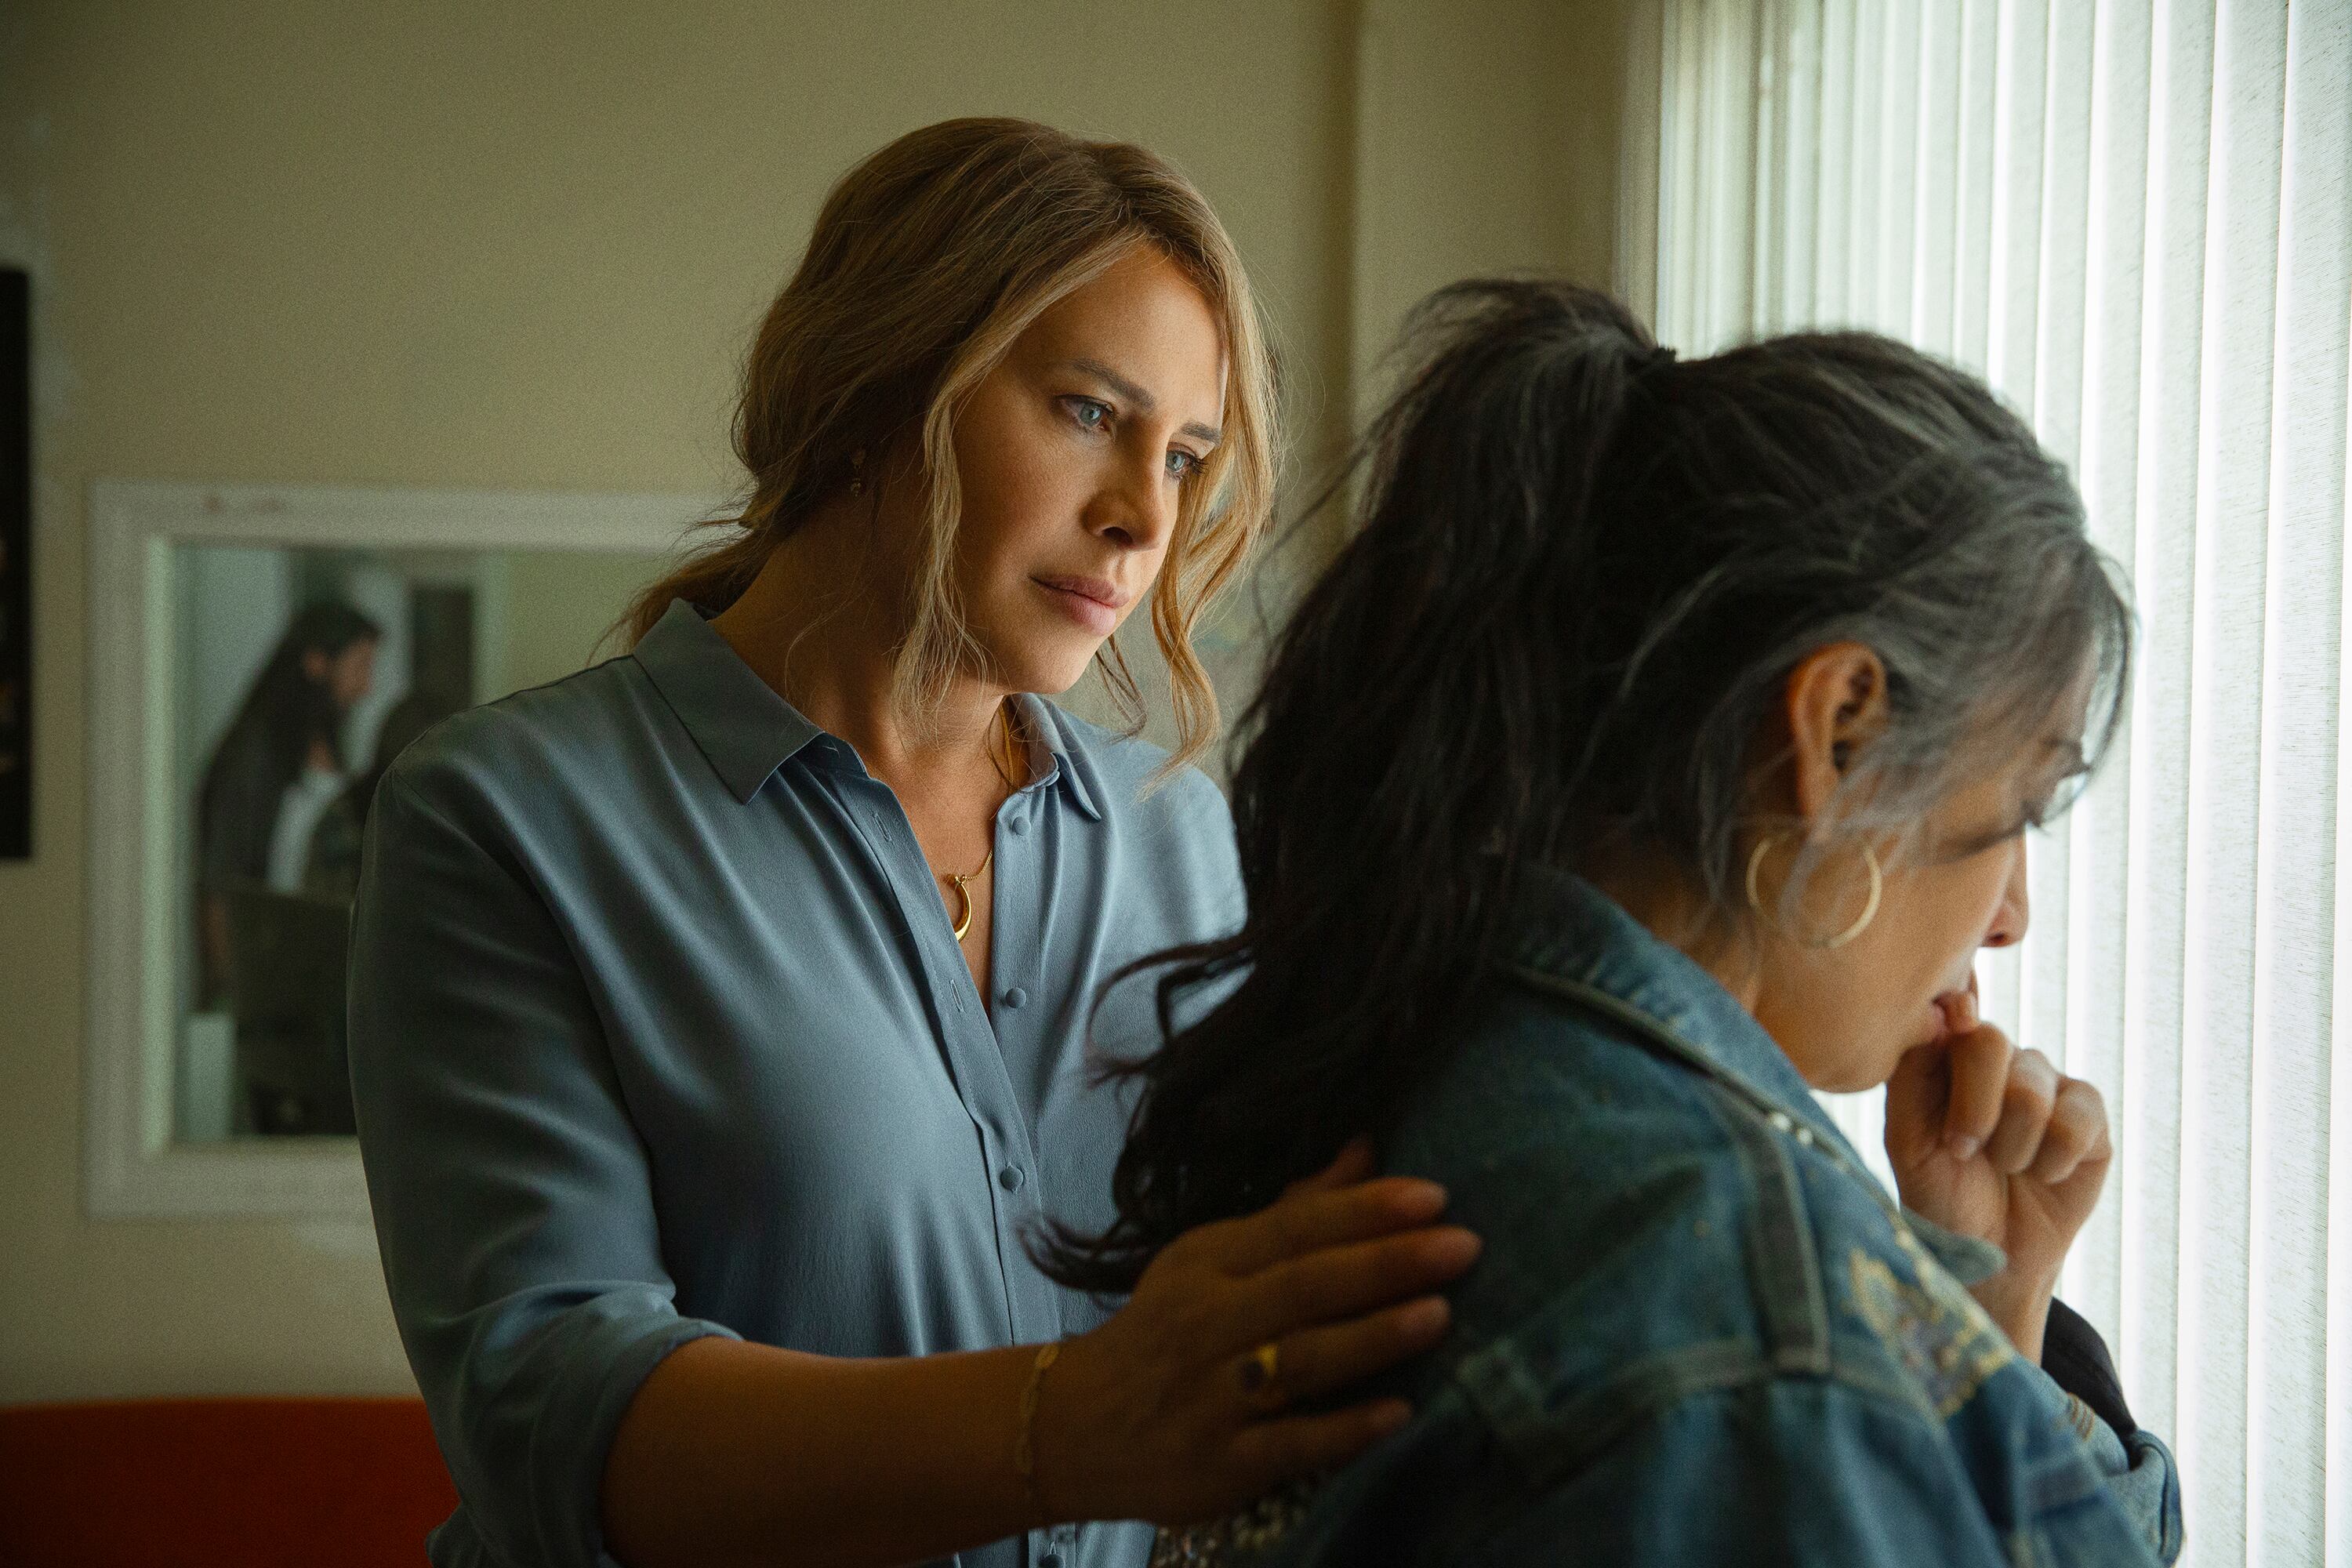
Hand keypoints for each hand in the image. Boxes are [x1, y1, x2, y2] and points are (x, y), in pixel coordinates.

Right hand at [1034, 1140, 1480, 1525]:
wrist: (1074, 1427)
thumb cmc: (1164, 1332)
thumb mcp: (1210, 1261)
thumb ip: (1293, 1212)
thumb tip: (1366, 1148)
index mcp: (1210, 1264)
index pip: (1294, 1228)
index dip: (1364, 1210)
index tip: (1435, 1196)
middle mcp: (1209, 1323)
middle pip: (1305, 1286)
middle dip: (1387, 1263)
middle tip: (1463, 1245)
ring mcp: (1213, 1396)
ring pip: (1301, 1360)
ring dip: (1373, 1337)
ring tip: (1439, 1315)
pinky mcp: (1221, 1464)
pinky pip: (1290, 1444)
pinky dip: (1344, 1430)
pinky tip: (1399, 1416)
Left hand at [1883, 981, 2110, 1360]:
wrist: (1991, 1255)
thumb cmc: (1940, 1193)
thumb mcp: (1909, 1141)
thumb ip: (1914, 1075)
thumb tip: (1944, 1012)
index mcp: (1946, 1057)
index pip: (1949, 1018)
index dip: (1955, 1019)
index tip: (1956, 1022)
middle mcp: (1997, 1060)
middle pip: (1991, 1043)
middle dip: (1974, 1107)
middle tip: (1965, 1151)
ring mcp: (2045, 1081)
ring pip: (2032, 1089)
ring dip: (2012, 1145)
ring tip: (2004, 1168)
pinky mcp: (2088, 1112)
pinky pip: (2078, 1118)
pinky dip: (2054, 1158)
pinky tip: (2043, 1174)